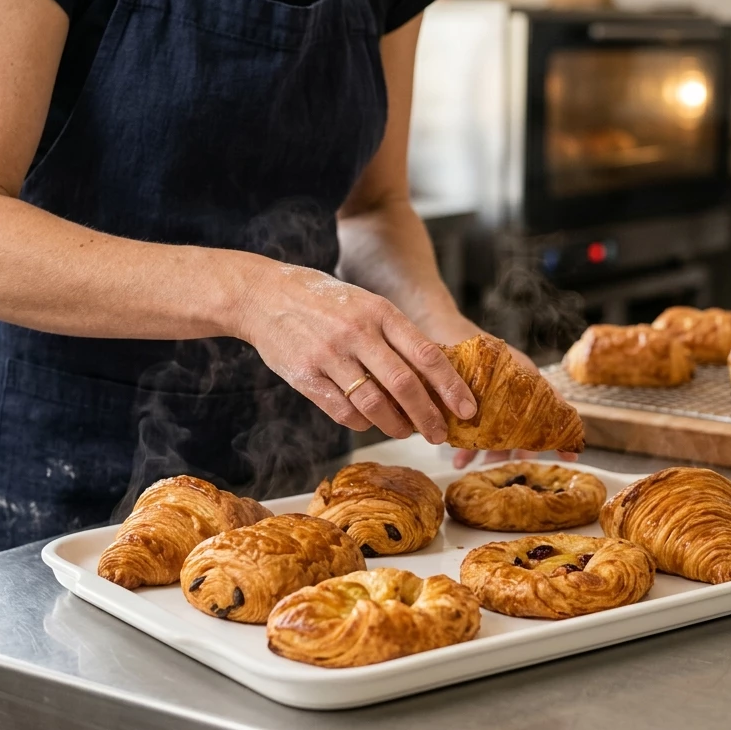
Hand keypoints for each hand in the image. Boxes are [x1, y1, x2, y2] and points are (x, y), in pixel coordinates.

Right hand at [235, 261, 476, 443]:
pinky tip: (370, 423)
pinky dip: (362, 423)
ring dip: (396, 425)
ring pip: (374, 404)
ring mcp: (329, 355)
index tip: (467, 408)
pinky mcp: (305, 376)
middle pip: (404, 385)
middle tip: (441, 434)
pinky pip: (342, 411)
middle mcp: (356, 332)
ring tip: (407, 432)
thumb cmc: (323, 301)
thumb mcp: (365, 303)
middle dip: (429, 416)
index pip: (426, 354)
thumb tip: (434, 375)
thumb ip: (395, 334)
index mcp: (379, 311)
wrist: (263, 295)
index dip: (450, 386)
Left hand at [416, 311, 579, 469]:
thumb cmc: (468, 340)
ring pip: (499, 435)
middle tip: (512, 462)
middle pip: (525, 429)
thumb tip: (548, 410)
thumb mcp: (499, 361)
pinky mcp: (469, 408)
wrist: (437, 327)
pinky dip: (467, 447)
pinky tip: (457, 457)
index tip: (570, 453)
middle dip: (519, 449)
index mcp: (527, 379)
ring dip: (490, 452)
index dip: (562, 432)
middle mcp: (512, 393)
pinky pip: (474, 433)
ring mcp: (491, 403)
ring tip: (476, 464)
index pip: (554, 408)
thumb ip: (522, 381)